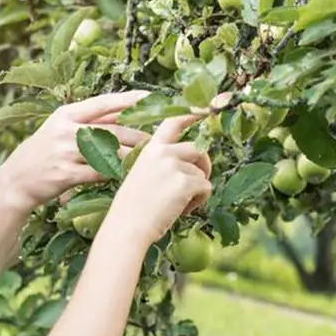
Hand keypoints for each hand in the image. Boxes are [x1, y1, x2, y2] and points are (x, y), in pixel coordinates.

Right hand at [0, 91, 151, 211]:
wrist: (15, 181)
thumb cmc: (42, 154)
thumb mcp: (59, 129)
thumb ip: (89, 122)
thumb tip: (123, 112)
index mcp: (66, 114)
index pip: (103, 103)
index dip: (130, 100)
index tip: (153, 97)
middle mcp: (66, 129)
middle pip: (113, 130)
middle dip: (139, 136)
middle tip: (159, 141)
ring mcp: (66, 151)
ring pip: (110, 152)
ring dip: (132, 157)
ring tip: (149, 160)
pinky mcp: (67, 173)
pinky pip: (101, 173)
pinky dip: (116, 174)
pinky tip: (128, 177)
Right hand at [112, 113, 212, 245]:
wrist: (127, 227)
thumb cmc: (133, 208)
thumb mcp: (142, 176)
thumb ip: (162, 165)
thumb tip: (190, 165)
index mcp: (150, 149)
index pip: (173, 122)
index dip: (192, 114)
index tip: (208, 108)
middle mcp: (162, 152)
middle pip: (198, 148)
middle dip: (203, 166)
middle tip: (194, 187)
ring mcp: (174, 165)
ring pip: (202, 173)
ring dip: (197, 190)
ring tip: (178, 204)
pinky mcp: (185, 181)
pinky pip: (206, 187)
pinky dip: (199, 201)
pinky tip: (181, 210)